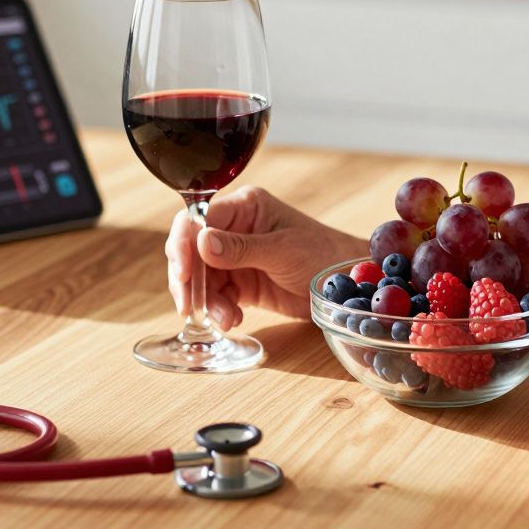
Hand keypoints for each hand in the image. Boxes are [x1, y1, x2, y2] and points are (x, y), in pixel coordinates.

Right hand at [165, 186, 365, 328]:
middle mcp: (233, 229)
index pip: (197, 219)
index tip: (182, 273)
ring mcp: (235, 257)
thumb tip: (200, 242)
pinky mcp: (241, 283)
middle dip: (189, 280)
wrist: (347, 285)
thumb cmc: (323, 254)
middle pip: (191, 250)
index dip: (183, 245)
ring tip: (225, 319)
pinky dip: (220, 310)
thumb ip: (240, 248)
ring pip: (201, 278)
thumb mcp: (282, 250)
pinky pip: (217, 296)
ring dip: (207, 301)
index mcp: (244, 208)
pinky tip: (233, 320)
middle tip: (190, 307)